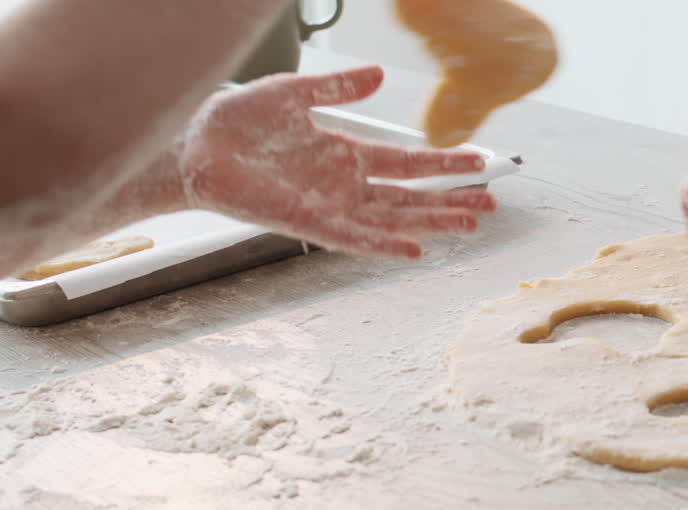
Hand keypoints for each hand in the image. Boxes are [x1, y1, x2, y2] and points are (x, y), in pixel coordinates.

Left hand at [178, 66, 494, 259]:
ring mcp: (331, 207)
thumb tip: (378, 74)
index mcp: (346, 154)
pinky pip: (356, 239)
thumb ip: (337, 89)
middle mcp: (345, 186)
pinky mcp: (310, 224)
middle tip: (490, 206)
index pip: (407, 162)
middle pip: (411, 197)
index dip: (443, 163)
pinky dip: (385, 245)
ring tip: (470, 225)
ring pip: (394, 219)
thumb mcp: (292, 94)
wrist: (191, 145)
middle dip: (451, 201)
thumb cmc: (235, 121)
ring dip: (432, 223)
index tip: (479, 162)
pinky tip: (416, 250)